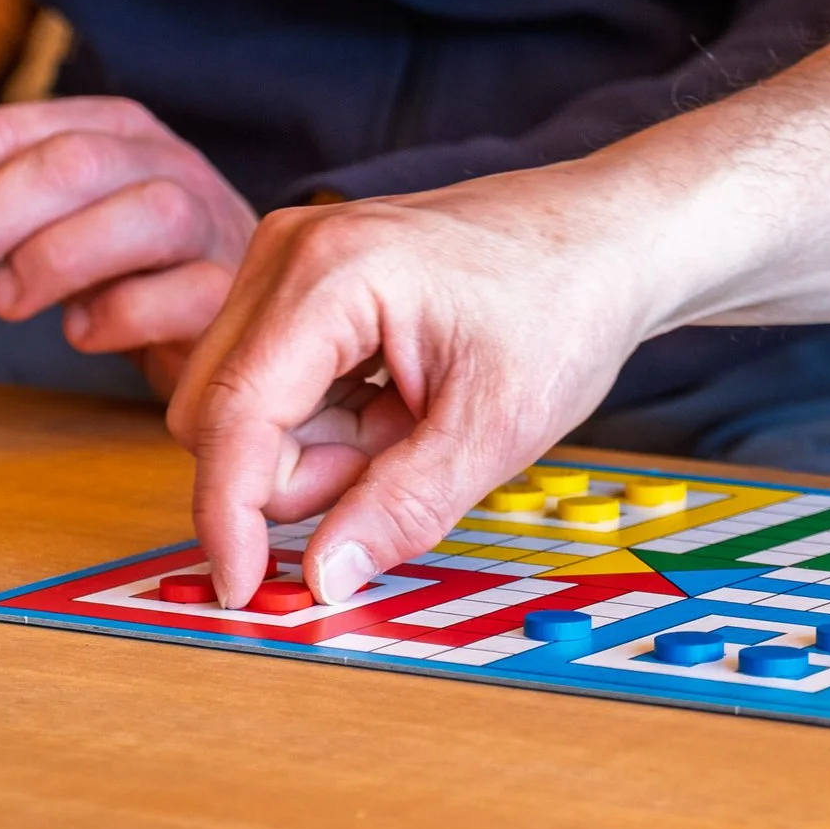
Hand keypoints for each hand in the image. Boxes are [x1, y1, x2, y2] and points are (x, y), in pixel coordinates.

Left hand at [0, 97, 257, 392]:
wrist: (236, 316)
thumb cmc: (131, 263)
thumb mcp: (56, 209)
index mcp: (113, 128)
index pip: (6, 132)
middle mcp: (167, 162)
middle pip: (66, 164)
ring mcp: (210, 225)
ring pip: (142, 216)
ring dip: (49, 261)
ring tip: (4, 304)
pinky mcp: (231, 295)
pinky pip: (180, 296)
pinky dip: (116, 316)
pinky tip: (84, 332)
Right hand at [168, 167, 678, 608]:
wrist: (606, 239)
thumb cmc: (565, 308)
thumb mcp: (496, 427)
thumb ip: (403, 506)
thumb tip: (323, 577)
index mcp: (331, 274)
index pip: (234, 414)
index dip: (229, 515)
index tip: (242, 590)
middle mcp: (288, 252)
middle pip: (223, 415)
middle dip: (305, 472)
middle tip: (408, 455)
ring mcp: (288, 262)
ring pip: (246, 410)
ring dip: (326, 448)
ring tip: (417, 418)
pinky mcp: (298, 283)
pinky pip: (275, 388)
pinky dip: (334, 420)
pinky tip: (402, 398)